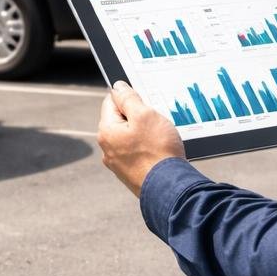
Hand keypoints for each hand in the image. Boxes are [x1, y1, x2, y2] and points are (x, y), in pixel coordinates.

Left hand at [97, 80, 184, 196]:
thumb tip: (117, 87)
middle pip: (120, 120)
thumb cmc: (158, 151)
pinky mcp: (130, 173)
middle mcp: (107, 148)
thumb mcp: (145, 115)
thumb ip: (128, 98)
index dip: (129, 97)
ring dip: (144, 133)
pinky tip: (160, 152)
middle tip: (155, 122)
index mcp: (106, 131)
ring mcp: (118, 163)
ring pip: (130, 137)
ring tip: (160, 138)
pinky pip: (137, 152)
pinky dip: (147, 148)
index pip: (111, 101)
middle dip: (138, 117)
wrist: (170, 188)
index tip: (144, 102)